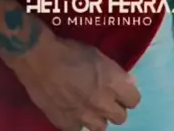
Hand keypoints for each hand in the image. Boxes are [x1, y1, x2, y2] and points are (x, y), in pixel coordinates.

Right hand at [10, 30, 140, 130]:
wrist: (39, 59)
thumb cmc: (69, 50)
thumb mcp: (97, 55)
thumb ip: (113, 73)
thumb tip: (127, 83)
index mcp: (112, 81)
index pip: (134, 100)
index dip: (128, 95)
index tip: (120, 91)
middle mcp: (102, 102)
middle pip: (121, 117)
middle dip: (114, 108)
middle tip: (104, 99)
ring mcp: (84, 116)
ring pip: (101, 128)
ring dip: (97, 117)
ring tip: (88, 106)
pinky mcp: (67, 124)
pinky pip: (79, 129)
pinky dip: (77, 122)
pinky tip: (71, 110)